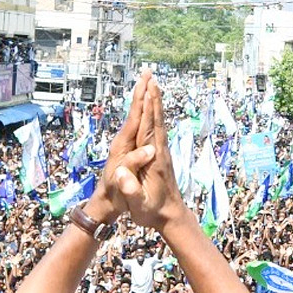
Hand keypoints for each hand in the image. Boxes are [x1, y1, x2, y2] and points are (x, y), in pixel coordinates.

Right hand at [110, 77, 185, 231]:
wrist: (171, 217)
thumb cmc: (151, 212)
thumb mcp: (138, 205)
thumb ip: (130, 190)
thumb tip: (122, 175)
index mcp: (153, 160)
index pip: (148, 128)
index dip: (146, 108)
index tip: (146, 89)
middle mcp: (160, 152)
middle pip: (155, 119)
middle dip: (152, 97)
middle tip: (150, 75)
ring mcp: (162, 153)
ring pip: (158, 122)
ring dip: (156, 103)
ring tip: (153, 84)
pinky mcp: (161, 156)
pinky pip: (158, 129)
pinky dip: (156, 115)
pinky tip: (155, 109)